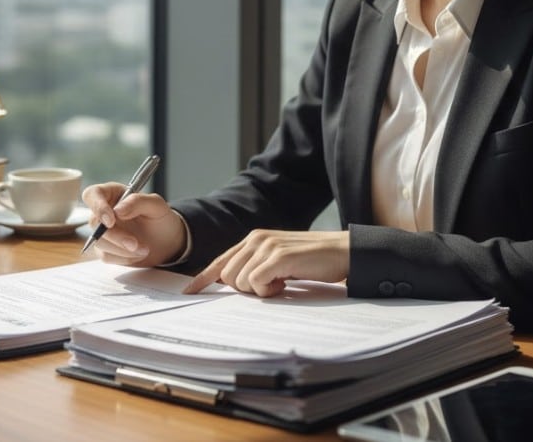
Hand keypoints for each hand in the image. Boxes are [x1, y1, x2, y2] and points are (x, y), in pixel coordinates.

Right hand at [81, 182, 186, 266]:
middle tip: (135, 244)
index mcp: (113, 194)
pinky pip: (106, 256)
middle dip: (116, 236)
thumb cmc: (160, 219)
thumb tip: (118, 210)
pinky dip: (124, 258)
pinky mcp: (105, 249)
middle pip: (94, 223)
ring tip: (145, 249)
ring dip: (123, 249)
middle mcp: (104, 211)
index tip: (111, 221)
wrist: (167, 241)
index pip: (93, 194)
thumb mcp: (156, 206)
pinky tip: (138, 253)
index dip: (98, 207)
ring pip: (99, 242)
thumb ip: (138, 201)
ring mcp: (102, 231)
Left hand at [183, 229, 349, 295]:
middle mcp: (256, 239)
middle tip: (271, 286)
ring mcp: (266, 246)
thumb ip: (257, 267)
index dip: (203, 278)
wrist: (343, 252)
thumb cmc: (313, 261)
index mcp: (253, 240)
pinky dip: (268, 290)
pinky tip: (285, 284)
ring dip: (260, 290)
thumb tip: (235, 285)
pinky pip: (256, 283)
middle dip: (245, 289)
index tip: (189, 292)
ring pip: (240, 282)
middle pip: (227, 276)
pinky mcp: (278, 257)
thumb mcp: (279, 262)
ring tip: (282, 283)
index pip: (220, 261)